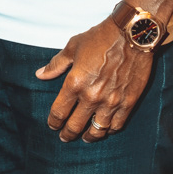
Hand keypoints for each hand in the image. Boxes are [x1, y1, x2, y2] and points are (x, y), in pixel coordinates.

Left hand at [35, 17, 153, 142]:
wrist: (132, 35)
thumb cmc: (101, 38)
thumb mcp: (73, 47)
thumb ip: (56, 64)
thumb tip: (40, 74)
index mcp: (75, 83)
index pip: (59, 112)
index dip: (53, 122)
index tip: (52, 125)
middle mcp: (92, 96)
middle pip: (75, 126)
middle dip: (67, 133)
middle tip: (65, 137)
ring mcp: (111, 102)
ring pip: (97, 130)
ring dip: (89, 137)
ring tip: (85, 138)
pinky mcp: (128, 102)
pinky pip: (117, 125)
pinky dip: (109, 130)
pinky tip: (105, 129)